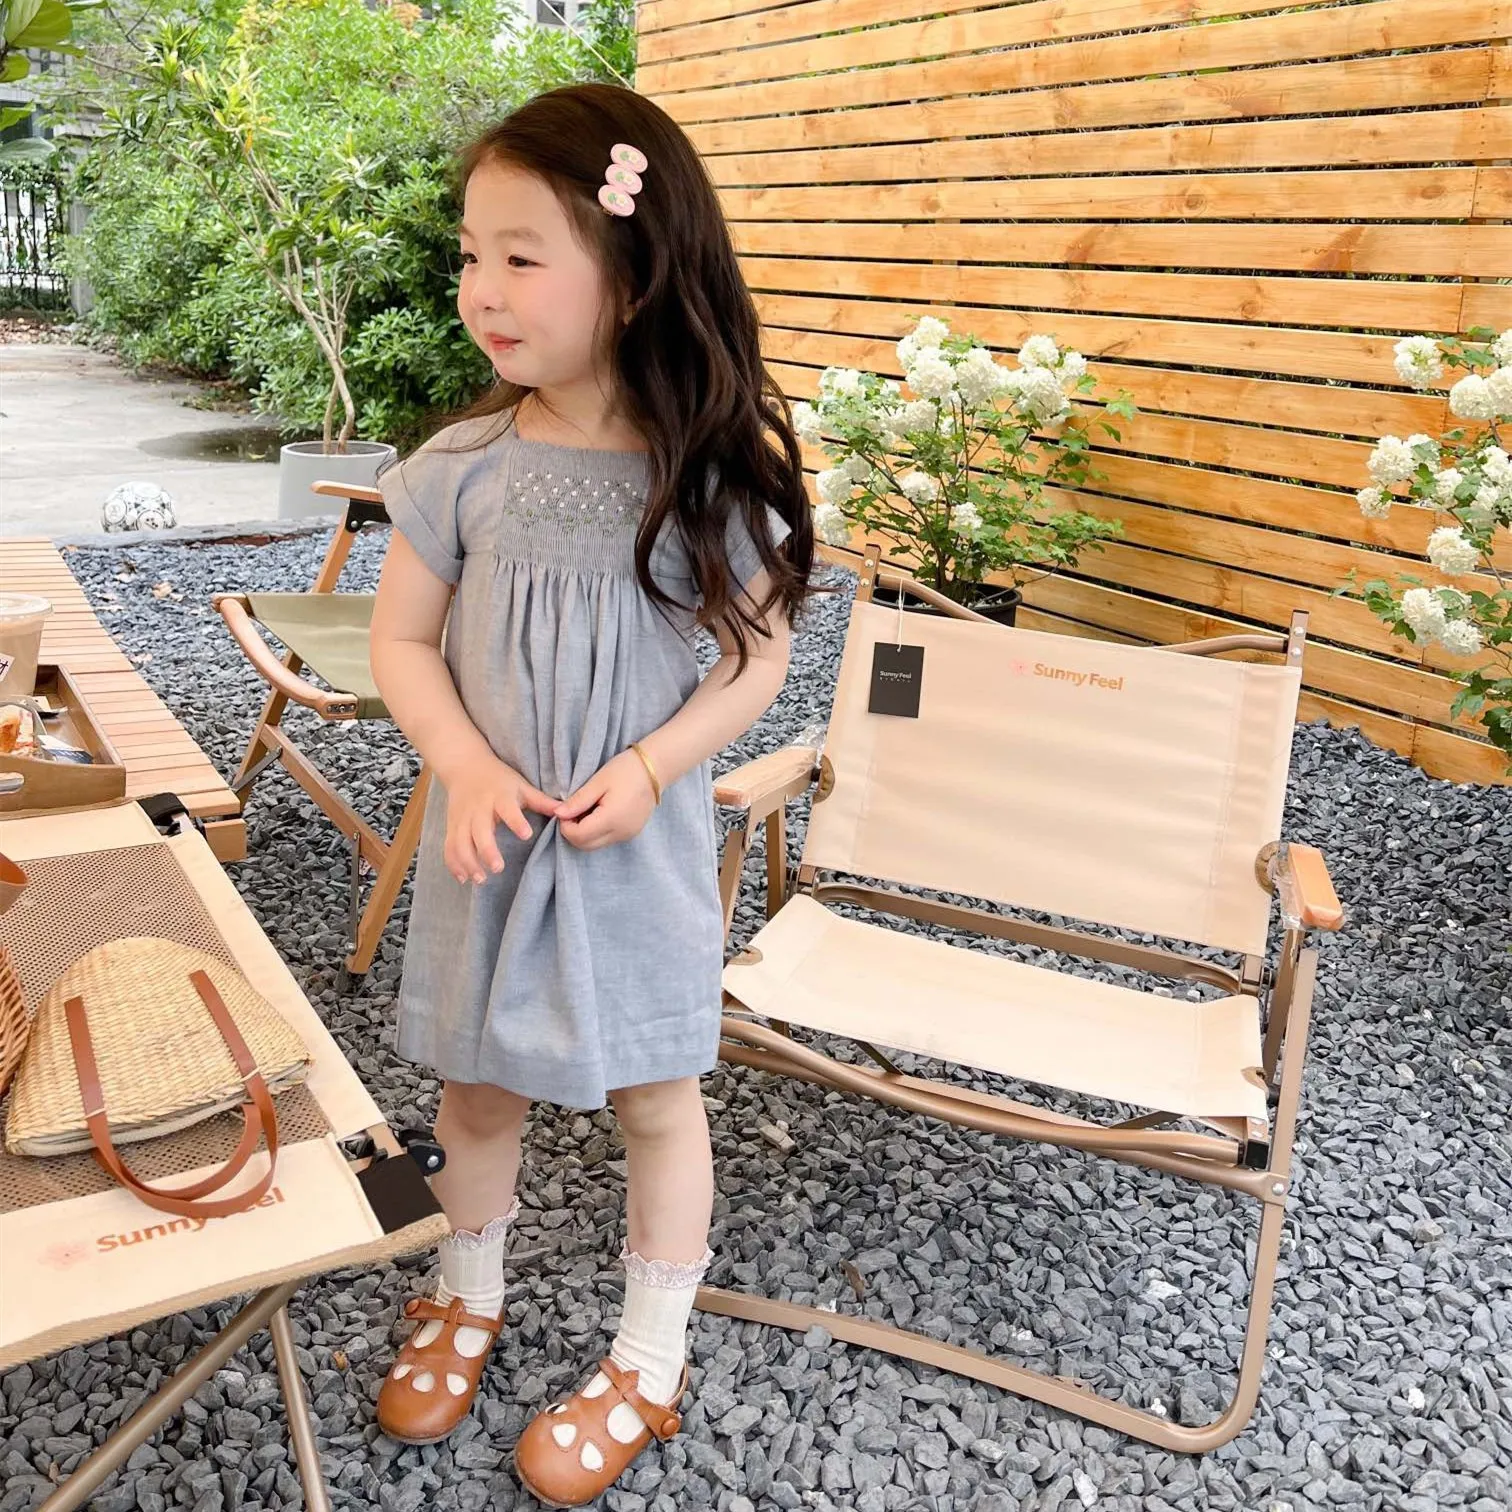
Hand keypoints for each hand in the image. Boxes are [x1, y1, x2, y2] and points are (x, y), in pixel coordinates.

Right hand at [443, 753, 558, 883]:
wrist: (464, 767)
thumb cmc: (499, 779)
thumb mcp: (521, 786)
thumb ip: (541, 801)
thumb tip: (565, 812)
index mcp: (499, 796)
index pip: (508, 809)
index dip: (516, 821)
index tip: (526, 834)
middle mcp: (479, 808)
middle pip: (479, 831)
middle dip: (486, 850)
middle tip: (497, 868)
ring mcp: (463, 818)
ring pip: (461, 842)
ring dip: (468, 862)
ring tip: (481, 880)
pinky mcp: (452, 826)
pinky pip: (449, 847)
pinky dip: (453, 864)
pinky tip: (463, 879)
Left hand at [556, 749, 657, 851]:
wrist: (656, 769)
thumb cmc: (626, 770)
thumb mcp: (598, 782)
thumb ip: (578, 801)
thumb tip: (558, 814)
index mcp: (612, 819)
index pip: (578, 836)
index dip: (565, 825)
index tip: (564, 809)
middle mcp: (621, 833)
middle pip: (585, 845)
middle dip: (572, 832)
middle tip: (572, 810)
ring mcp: (628, 835)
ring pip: (595, 845)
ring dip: (584, 833)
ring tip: (587, 809)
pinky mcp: (631, 833)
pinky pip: (607, 839)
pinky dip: (597, 831)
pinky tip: (599, 813)